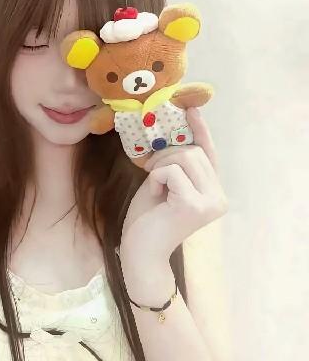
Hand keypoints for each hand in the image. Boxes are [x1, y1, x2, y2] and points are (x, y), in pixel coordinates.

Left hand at [119, 107, 228, 278]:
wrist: (140, 252)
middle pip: (193, 151)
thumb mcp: (164, 184)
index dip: (200, 130)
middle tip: (150, 170)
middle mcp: (219, 196)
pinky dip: (157, 178)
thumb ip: (175, 165)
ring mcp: (211, 202)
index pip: (209, 153)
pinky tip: (156, 196)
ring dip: (160, 167)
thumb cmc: (149, 218)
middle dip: (166, 155)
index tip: (191, 108)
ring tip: (155, 187)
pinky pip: (171, 171)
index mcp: (213, 191)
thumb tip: (174, 134)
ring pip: (183, 157)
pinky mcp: (195, 205)